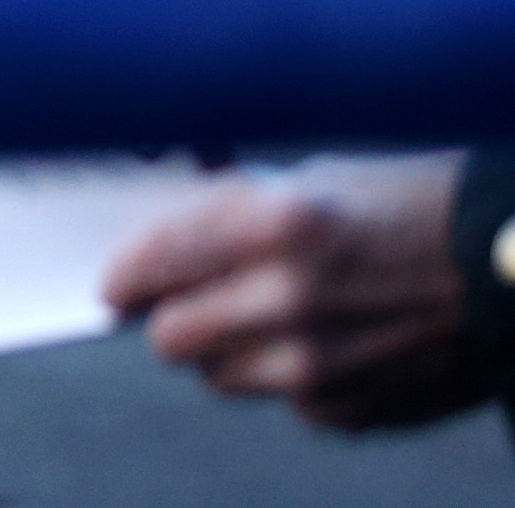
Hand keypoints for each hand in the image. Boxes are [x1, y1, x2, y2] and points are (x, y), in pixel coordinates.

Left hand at [105, 154, 490, 431]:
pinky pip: (286, 402)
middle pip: (172, 338)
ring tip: (271, 317)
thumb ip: (232, 214)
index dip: (125, 277)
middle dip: (173, 317)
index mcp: (273, 226)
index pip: (152, 265)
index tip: (116, 286)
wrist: (511, 267)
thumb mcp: (316, 181)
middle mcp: (289, 301)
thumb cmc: (413, 205)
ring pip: (221, 378)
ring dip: (230, 351)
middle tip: (189, 301)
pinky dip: (293, 378)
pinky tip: (332, 342)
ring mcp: (320, 365)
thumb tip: (163, 242)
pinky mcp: (352, 409)